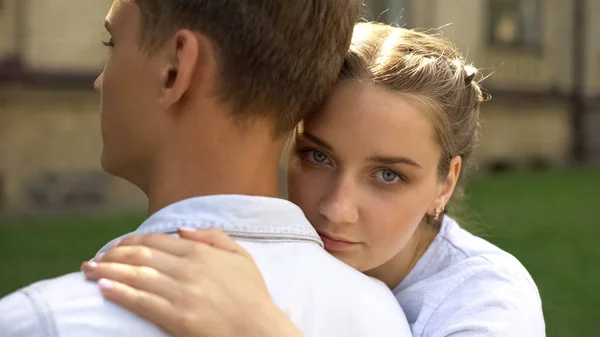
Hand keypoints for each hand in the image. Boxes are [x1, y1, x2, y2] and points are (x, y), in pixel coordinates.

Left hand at [81, 228, 302, 336]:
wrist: (260, 329)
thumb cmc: (253, 294)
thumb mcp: (241, 256)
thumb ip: (213, 237)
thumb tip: (181, 229)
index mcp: (201, 253)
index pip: (156, 240)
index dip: (130, 241)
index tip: (115, 246)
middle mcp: (188, 269)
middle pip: (140, 256)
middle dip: (112, 255)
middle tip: (94, 259)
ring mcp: (181, 293)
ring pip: (136, 276)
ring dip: (107, 271)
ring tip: (87, 271)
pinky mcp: (176, 318)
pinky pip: (141, 302)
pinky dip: (119, 293)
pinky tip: (103, 289)